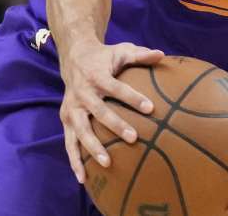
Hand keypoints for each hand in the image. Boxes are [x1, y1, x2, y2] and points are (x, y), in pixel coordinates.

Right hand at [59, 40, 163, 182]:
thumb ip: (141, 54)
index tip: (151, 108)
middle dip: (116, 125)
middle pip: (99, 112)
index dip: (133, 98)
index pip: (117, 88)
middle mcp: (82, 94)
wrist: (74, 58)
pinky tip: (83, 178)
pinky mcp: (65, 120)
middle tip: (134, 138)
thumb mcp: (122, 50)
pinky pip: (69, 143)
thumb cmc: (105, 57)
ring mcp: (71, 109)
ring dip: (93, 148)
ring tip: (108, 163)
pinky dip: (74, 160)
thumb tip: (162, 54)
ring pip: (80, 131)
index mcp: (97, 76)